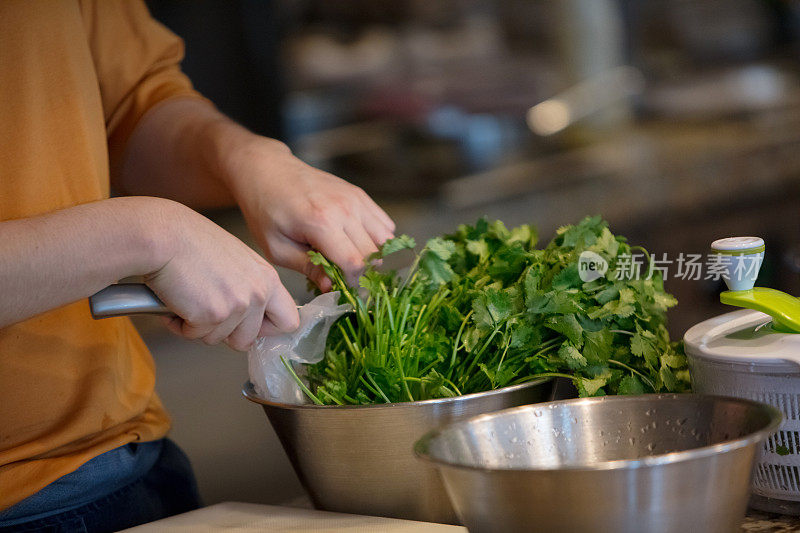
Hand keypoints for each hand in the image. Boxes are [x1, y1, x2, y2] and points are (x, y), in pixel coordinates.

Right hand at [144, 199, 298, 350]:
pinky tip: (176, 300)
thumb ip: (249, 287)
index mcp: (268, 278)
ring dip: (199, 327)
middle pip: (249, 340)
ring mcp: (237, 306)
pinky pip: (194, 335)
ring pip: (217, 340)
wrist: (164, 236)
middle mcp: (258, 293)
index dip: (266, 330)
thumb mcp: (237, 261)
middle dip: (225, 335)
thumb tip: (249, 317)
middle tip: (207, 314)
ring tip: (188, 298)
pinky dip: (180, 324)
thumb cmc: (192, 243)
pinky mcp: (211, 315)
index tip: (250, 328)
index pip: (289, 321)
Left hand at [223, 138, 394, 289]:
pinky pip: (384, 224)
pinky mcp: (360, 194)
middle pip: (373, 254)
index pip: (354, 263)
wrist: (268, 171)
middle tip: (347, 278)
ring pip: (385, 239)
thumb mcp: (277, 247)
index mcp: (321, 223)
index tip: (343, 288)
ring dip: (374, 256)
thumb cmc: (267, 211)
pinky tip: (358, 244)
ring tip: (353, 261)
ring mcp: (356, 199)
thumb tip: (332, 288)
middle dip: (364, 273)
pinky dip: (378, 239)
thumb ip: (308, 268)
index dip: (353, 282)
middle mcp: (345, 208)